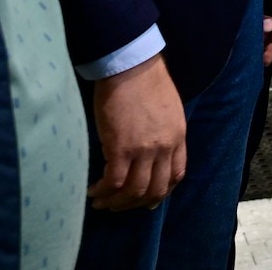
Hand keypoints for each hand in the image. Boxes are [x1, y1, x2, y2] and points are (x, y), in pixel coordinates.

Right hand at [88, 53, 187, 210]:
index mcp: (178, 136)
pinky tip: (94, 191)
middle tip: (120, 205)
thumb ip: (164, 132)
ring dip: (117, 202)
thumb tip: (150, 149)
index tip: (149, 199)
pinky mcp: (120, 148)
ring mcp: (143, 150)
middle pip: (155, 189)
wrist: (131, 65)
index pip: (176, 174)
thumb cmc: (146, 80)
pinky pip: (113, 181)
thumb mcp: (168, 109)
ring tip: (102, 202)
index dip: (162, 191)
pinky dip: (103, 191)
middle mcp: (164, 147)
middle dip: (137, 203)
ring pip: (134, 190)